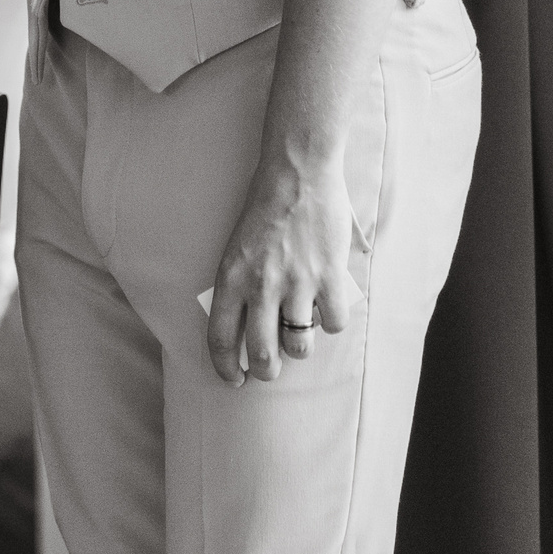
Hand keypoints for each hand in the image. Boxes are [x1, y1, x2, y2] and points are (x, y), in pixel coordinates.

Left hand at [205, 153, 362, 384]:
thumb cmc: (265, 208)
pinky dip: (331, 323)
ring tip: (299, 337)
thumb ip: (240, 282)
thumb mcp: (237, 246)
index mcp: (230, 276)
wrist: (297, 175)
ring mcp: (297, 284)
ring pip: (299, 345)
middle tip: (268, 371)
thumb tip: (243, 317)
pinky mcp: (329, 277)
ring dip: (300, 349)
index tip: (232, 379)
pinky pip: (333, 323)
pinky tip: (326, 309)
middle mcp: (261, 286)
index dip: (225, 366)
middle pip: (262, 353)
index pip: (220, 336)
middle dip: (265, 371)